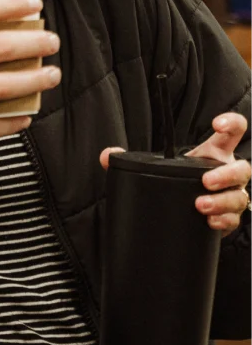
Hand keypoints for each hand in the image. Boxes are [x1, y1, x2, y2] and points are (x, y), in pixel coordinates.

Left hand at [100, 112, 251, 233]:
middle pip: (243, 169)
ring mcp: (233, 195)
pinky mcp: (229, 218)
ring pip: (240, 197)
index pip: (234, 130)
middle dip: (226, 175)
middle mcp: (228, 172)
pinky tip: (210, 222)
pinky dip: (223, 221)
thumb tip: (107, 156)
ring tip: (200, 206)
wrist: (185, 207)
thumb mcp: (159, 164)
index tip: (216, 124)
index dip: (231, 122)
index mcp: (214, 152)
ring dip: (222, 202)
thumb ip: (131, 158)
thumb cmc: (177, 178)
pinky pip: (234, 220)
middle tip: (205, 180)